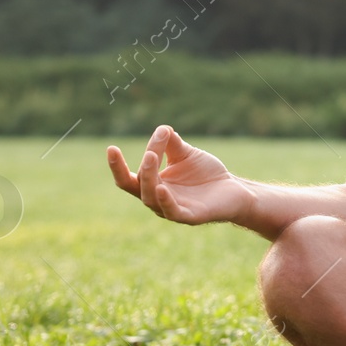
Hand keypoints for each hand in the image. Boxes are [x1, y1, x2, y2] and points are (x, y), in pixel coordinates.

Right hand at [106, 124, 249, 225]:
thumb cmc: (206, 174)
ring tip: (152, 158)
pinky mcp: (190, 216)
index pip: (128, 178)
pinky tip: (163, 188)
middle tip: (150, 152)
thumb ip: (171, 143)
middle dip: (143, 168)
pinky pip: (173, 211)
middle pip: (139, 186)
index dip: (117, 166)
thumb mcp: (186, 154)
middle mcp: (158, 199)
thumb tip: (162, 129)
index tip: (111, 148)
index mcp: (153, 185)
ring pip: (151, 198)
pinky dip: (166, 201)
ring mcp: (172, 209)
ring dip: (150, 178)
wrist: (234, 189)